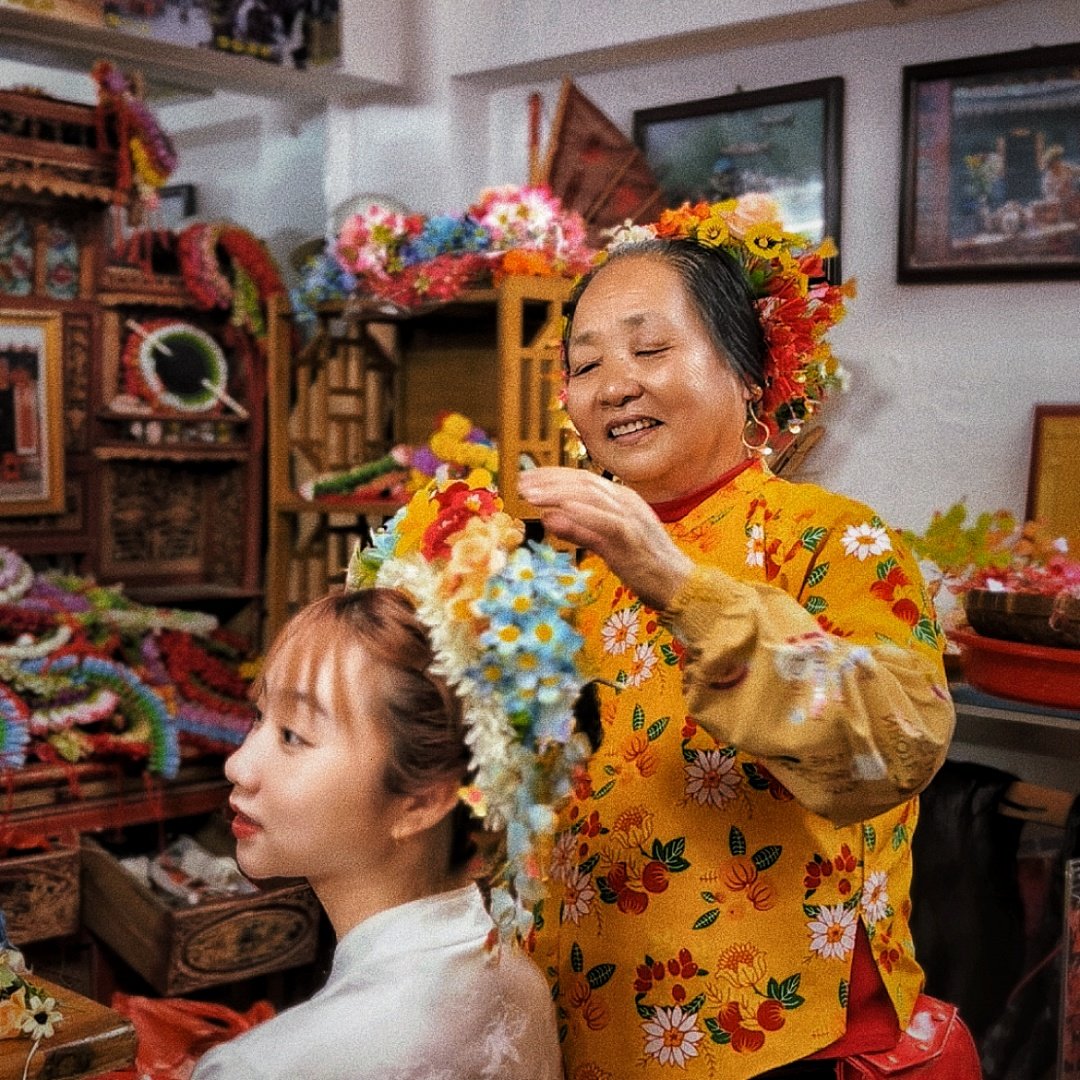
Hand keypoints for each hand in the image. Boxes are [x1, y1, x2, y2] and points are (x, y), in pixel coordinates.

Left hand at [517, 467, 693, 609]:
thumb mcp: (605, 543)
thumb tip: (549, 517)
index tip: (527, 479)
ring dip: (557, 493)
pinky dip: (581, 514)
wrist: (678, 584)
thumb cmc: (642, 564)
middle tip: (521, 485)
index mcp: (621, 499)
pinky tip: (558, 511)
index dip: (552, 476)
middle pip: (582, 482)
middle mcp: (625, 502)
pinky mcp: (631, 538)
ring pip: (590, 497)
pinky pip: (604, 521)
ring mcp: (630, 518)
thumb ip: (579, 528)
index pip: (582, 479)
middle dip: (549, 481)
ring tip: (531, 495)